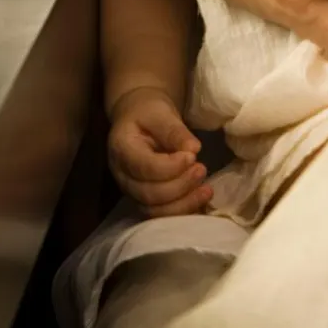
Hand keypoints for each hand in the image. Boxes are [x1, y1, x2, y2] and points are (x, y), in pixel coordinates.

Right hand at [107, 88, 210, 217]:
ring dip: (184, 203)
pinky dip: (183, 210)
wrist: (138, 119)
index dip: (171, 167)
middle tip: (202, 169)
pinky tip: (201, 199)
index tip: (193, 156)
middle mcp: (122, 175)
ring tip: (206, 189)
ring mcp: (131, 191)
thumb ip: (174, 131)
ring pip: (155, 210)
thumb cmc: (148, 113)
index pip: (144, 167)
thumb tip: (194, 150)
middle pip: (149, 194)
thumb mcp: (161, 113)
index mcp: (121, 149)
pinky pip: (162, 214)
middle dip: (180, 186)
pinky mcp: (144, 200)